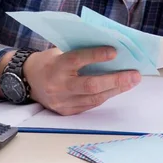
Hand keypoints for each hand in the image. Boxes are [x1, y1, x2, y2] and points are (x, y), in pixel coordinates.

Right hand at [24, 47, 140, 115]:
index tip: (115, 52)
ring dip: (116, 90)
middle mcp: (59, 85)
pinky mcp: (66, 111)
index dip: (97, 56)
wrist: (27, 80)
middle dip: (115, 80)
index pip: (78, 60)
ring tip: (132, 81)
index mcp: (56, 65)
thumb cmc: (49, 60)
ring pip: (93, 98)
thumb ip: (80, 52)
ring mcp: (62, 101)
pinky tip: (118, 89)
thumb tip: (110, 51)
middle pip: (90, 85)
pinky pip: (90, 105)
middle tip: (135, 74)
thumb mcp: (60, 51)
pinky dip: (105, 96)